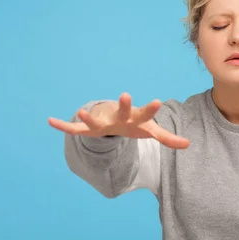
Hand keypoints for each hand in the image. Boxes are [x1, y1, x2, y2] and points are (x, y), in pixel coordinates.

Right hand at [48, 92, 189, 149]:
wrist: (114, 119)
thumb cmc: (134, 125)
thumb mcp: (151, 132)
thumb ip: (168, 138)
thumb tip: (188, 144)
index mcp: (136, 118)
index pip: (146, 114)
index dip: (151, 109)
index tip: (157, 101)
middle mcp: (119, 117)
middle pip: (124, 111)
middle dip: (125, 105)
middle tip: (126, 95)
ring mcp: (104, 122)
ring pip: (96, 121)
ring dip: (89, 117)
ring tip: (82, 110)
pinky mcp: (90, 128)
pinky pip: (75, 129)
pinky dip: (63, 125)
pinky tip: (50, 121)